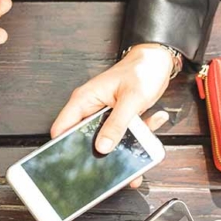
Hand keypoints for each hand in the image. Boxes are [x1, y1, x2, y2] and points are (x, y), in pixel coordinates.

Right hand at [52, 44, 172, 186]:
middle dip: (100, 150)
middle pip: (84, 138)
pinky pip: (122, 134)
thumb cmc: (142, 70)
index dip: (63, 145)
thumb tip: (103, 146)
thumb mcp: (131, 99)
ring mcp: (104, 114)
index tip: (73, 160)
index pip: (62, 127)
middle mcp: (91, 108)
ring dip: (124, 143)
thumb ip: (117, 124)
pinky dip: (138, 135)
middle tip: (114, 157)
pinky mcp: (117, 118)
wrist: (158, 60)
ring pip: (106, 139)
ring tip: (141, 140)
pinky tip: (152, 122)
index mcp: (85, 100)